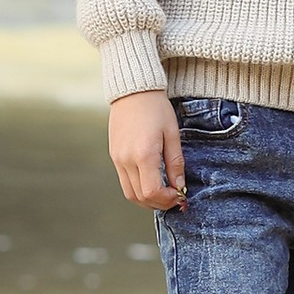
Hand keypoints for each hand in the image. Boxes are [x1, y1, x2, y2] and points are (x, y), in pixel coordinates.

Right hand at [109, 92, 185, 206]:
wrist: (133, 91)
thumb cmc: (156, 108)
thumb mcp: (172, 134)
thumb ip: (175, 163)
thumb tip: (179, 187)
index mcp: (143, 154)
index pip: (152, 192)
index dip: (167, 199)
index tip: (179, 195)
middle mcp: (126, 160)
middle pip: (140, 197)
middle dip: (159, 203)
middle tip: (173, 197)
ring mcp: (117, 159)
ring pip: (130, 193)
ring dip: (147, 199)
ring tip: (163, 193)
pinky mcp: (114, 156)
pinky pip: (124, 182)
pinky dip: (138, 189)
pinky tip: (151, 181)